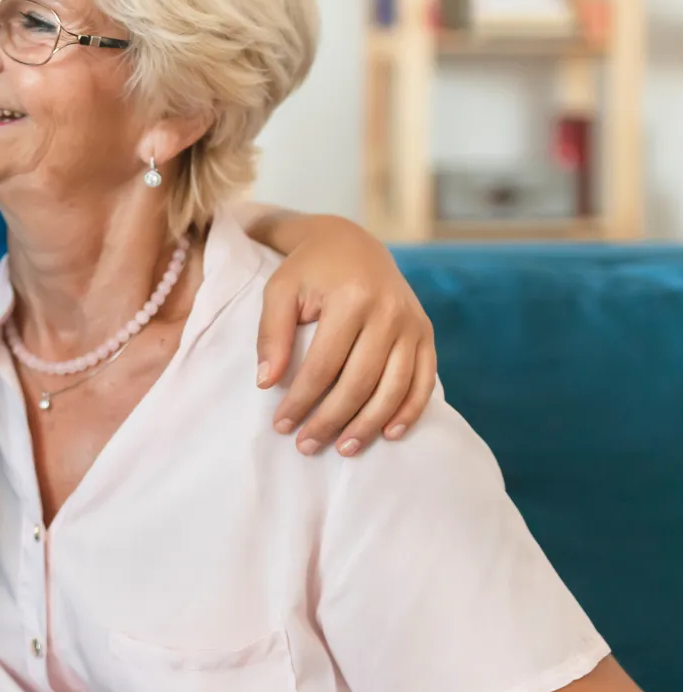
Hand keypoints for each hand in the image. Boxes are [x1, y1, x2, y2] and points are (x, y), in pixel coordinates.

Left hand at [256, 215, 436, 456]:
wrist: (352, 242)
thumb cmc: (308, 270)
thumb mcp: (279, 290)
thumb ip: (271, 334)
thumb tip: (267, 383)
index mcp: (352, 298)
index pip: (323, 366)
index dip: (301, 401)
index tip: (281, 426)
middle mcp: (389, 311)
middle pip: (360, 382)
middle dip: (331, 420)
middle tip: (306, 446)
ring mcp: (412, 323)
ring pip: (394, 387)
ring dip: (369, 425)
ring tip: (343, 449)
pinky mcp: (425, 332)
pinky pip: (424, 380)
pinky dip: (409, 410)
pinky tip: (388, 433)